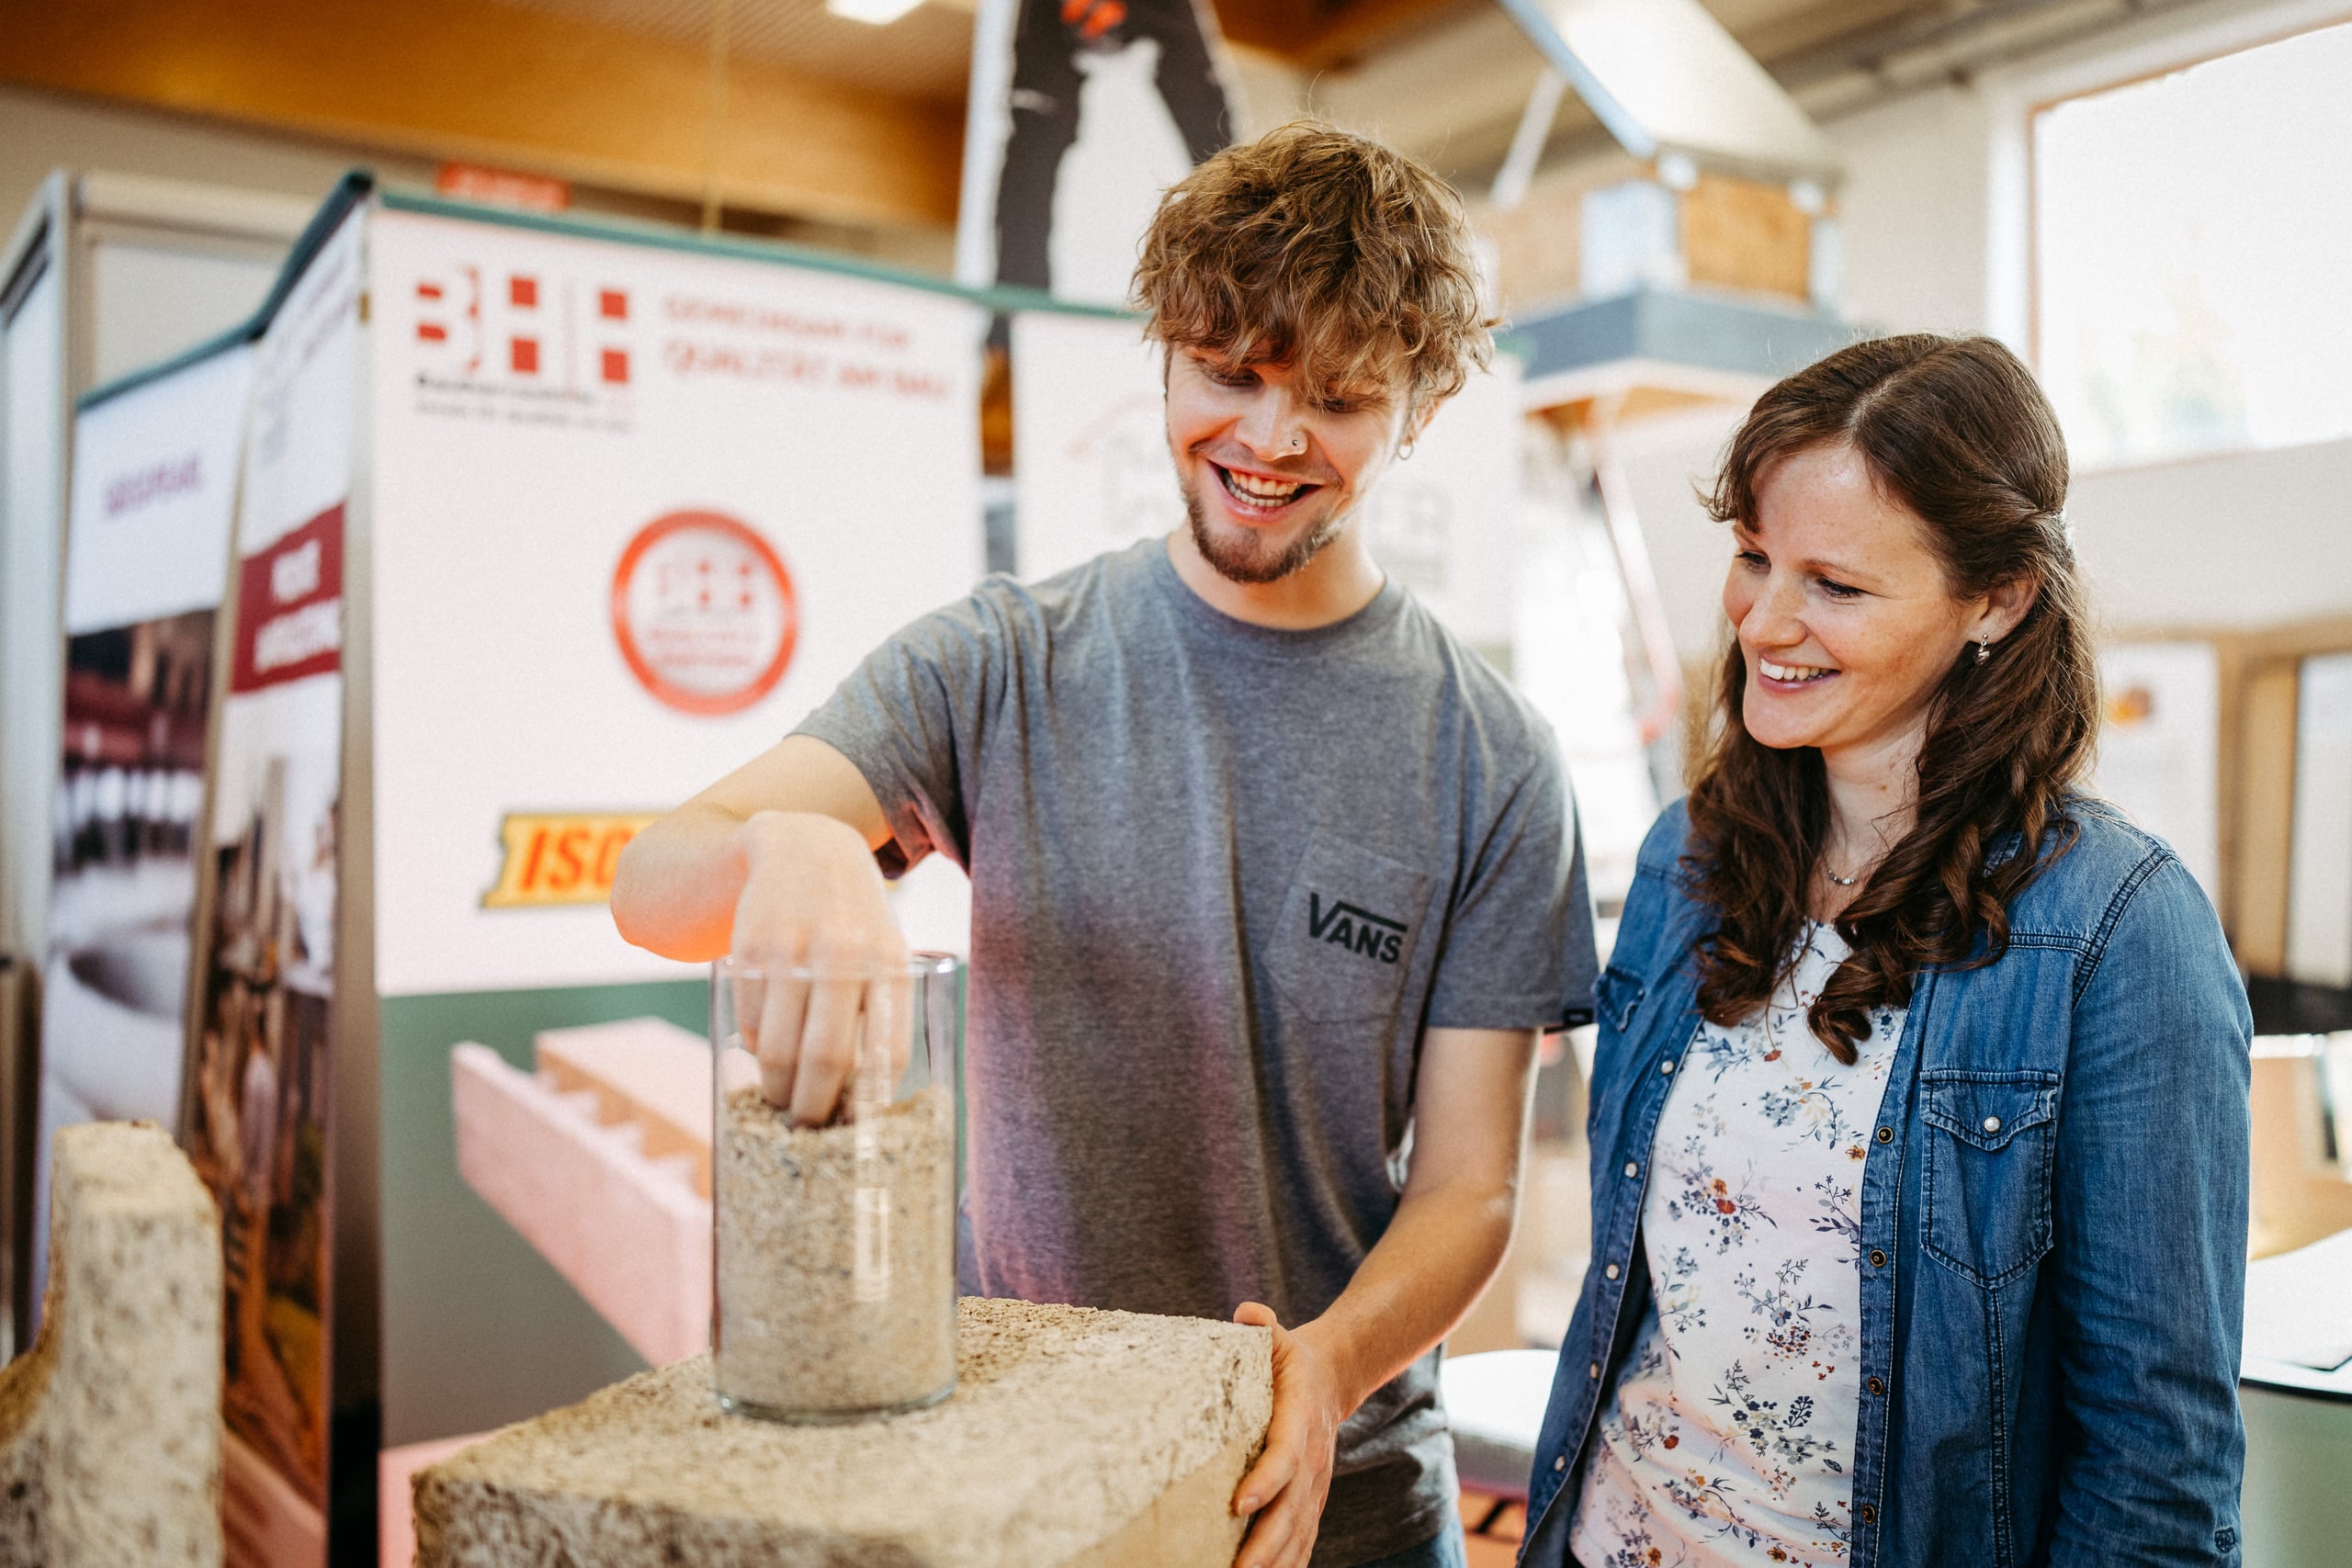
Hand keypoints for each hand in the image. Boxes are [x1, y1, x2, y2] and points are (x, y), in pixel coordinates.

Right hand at [729, 811, 907, 1125]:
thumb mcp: (884, 952)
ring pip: (779, 1049)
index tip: (857, 1129)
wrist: (803, 846)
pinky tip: (764, 1047)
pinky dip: (756, 1047)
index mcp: (889, 965)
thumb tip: (865, 1098)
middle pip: (828, 1059)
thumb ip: (881, 1010)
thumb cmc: (852, 920)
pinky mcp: (751, 950)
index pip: (888, 1053)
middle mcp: (845, 956)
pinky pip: (750, 1023)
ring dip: (777, 1088)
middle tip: (808, 1128)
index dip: (870, 1101)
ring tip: (780, 1099)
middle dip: (814, 1109)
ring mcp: (795, 953)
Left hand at [1230, 1303, 1348, 1567]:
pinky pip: (1301, 1540)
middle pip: (1290, 1510)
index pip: (1284, 1456)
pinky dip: (1288, 1563)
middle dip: (1265, 1544)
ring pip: (1297, 1533)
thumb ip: (1262, 1326)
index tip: (1238, 1503)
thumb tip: (1247, 1314)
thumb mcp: (1276, 1337)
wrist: (1331, 1376)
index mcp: (1299, 1420)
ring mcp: (1313, 1485)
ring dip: (1274, 1562)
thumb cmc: (1288, 1358)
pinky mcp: (1309, 1500)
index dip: (1265, 1481)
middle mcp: (1311, 1460)